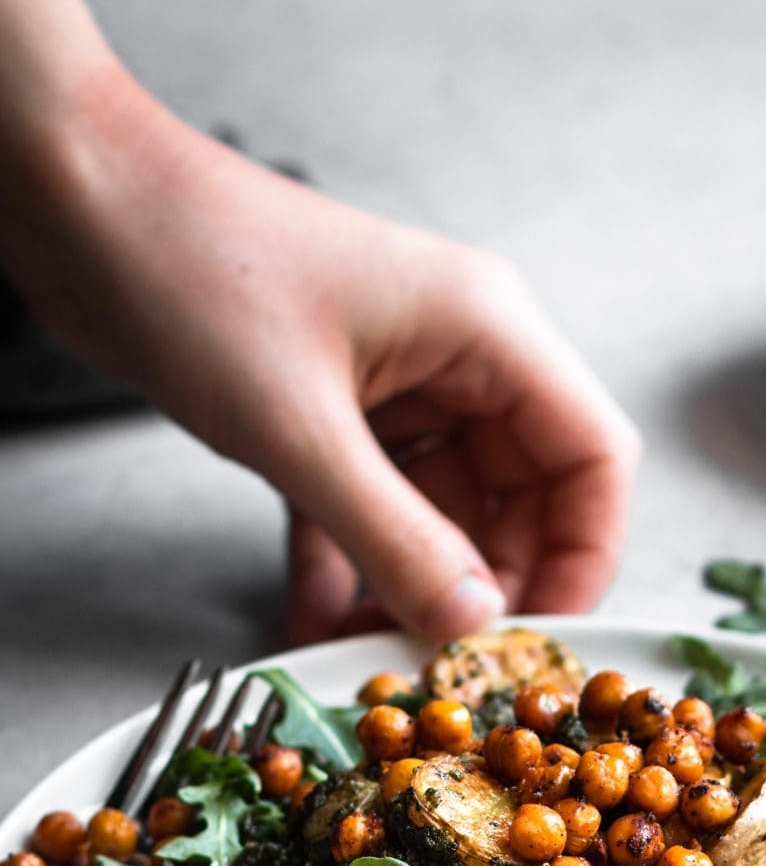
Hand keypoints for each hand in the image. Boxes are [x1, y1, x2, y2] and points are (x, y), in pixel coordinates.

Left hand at [4, 58, 639, 645]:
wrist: (74, 199)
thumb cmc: (187, 262)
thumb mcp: (301, 428)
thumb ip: (395, 537)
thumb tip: (470, 622)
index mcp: (485, 330)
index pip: (592, 459)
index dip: (584, 557)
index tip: (542, 636)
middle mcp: (457, 359)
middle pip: (523, 503)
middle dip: (484, 591)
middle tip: (444, 666)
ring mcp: (396, 389)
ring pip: (442, 519)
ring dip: (410, 592)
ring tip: (370, 658)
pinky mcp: (335, 416)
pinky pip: (369, 514)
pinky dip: (348, 570)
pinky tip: (315, 623)